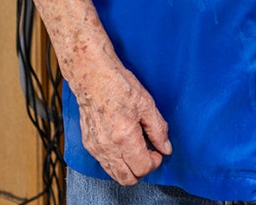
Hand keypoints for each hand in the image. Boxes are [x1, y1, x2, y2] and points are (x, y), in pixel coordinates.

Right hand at [66, 54, 171, 184]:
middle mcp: (107, 147)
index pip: (142, 168)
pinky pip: (104, 163)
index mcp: (124, 137)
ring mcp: (95, 147)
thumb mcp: (147, 105)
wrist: (92, 77)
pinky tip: (124, 144)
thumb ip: (158, 130)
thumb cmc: (119, 86)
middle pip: (127, 178)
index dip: (154, 162)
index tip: (158, 151)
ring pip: (114, 174)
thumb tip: (166, 148)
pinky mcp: (88, 144)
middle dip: (142, 170)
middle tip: (149, 153)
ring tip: (137, 148)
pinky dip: (117, 160)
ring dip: (129, 167)